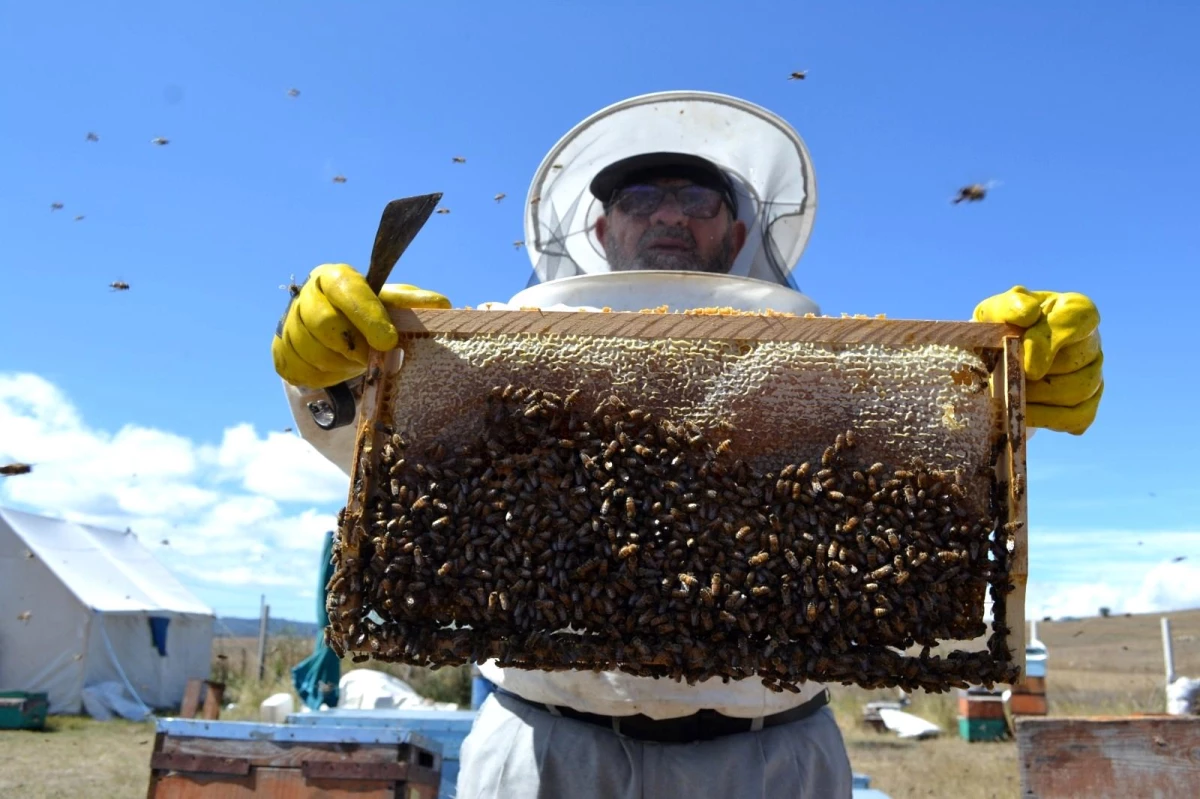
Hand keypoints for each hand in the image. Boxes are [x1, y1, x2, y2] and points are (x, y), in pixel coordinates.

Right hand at [272, 263, 450, 387]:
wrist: (331, 333)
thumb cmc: (368, 314)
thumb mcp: (392, 305)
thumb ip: (413, 303)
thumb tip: (442, 305)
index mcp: (335, 277)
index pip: (347, 291)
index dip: (368, 316)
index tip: (388, 340)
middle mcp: (306, 295)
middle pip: (324, 324)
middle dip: (354, 346)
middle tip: (371, 358)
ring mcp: (288, 323)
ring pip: (313, 352)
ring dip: (341, 364)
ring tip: (355, 361)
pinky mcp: (280, 352)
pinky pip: (301, 371)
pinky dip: (325, 377)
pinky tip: (337, 369)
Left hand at [973, 286, 1102, 434]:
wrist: (995, 359)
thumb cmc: (999, 328)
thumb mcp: (994, 311)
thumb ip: (1009, 306)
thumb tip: (1028, 314)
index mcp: (1072, 310)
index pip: (1079, 319)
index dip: (1051, 341)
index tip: (1025, 364)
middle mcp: (1090, 342)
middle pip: (1074, 362)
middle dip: (1035, 375)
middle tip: (1005, 378)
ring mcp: (1093, 374)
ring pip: (1077, 391)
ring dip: (1038, 397)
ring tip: (1009, 393)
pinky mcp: (1087, 404)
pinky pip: (1077, 417)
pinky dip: (1047, 418)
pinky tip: (1023, 413)